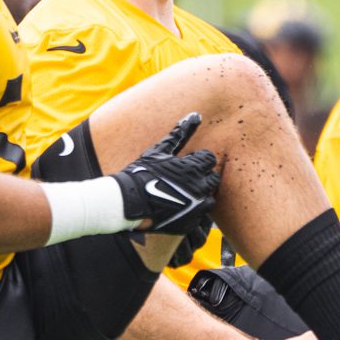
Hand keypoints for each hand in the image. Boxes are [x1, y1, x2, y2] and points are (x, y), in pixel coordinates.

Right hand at [110, 113, 220, 240]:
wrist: (127, 203)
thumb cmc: (141, 173)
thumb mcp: (159, 150)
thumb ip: (180, 133)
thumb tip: (196, 115)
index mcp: (194, 169)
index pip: (209, 159)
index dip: (197, 160)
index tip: (184, 163)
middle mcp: (199, 189)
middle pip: (213, 179)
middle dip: (201, 177)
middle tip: (183, 179)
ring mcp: (196, 208)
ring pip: (209, 199)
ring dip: (199, 195)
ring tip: (180, 194)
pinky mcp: (190, 224)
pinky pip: (200, 216)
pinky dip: (192, 211)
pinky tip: (176, 207)